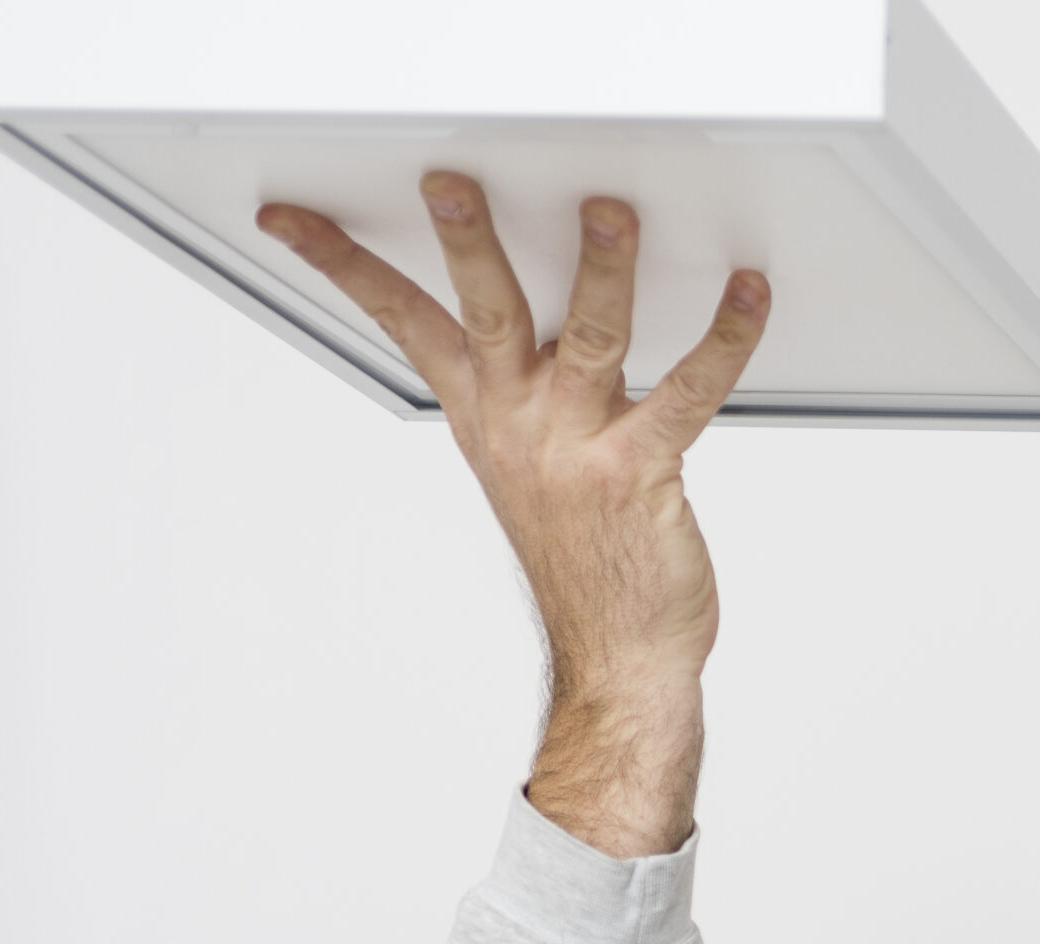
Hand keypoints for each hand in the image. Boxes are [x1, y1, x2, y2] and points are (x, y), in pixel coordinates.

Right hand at [257, 173, 769, 855]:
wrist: (620, 664)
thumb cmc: (589, 566)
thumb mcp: (533, 471)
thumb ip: (531, 398)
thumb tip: (548, 328)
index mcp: (486, 418)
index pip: (402, 324)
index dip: (343, 266)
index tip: (291, 215)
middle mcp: (521, 425)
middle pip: (485, 313)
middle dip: (465, 243)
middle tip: (449, 183)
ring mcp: (578, 449)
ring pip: (587, 337)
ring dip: (600, 271)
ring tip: (609, 214)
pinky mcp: (642, 472)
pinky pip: (688, 390)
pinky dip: (724, 338)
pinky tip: (748, 294)